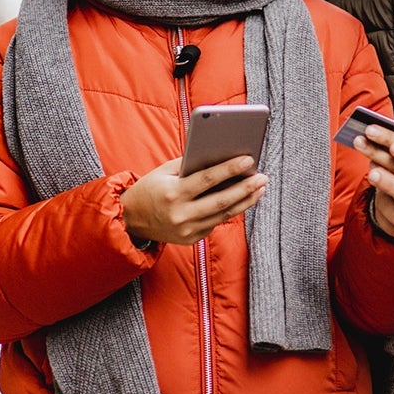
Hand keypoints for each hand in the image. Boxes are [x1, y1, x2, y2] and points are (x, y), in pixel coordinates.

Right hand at [120, 156, 267, 246]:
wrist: (130, 220)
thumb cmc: (150, 189)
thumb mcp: (164, 171)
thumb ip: (190, 164)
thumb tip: (220, 154)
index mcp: (173, 194)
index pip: (207, 180)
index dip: (230, 169)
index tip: (249, 160)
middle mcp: (181, 215)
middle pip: (222, 201)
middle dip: (246, 188)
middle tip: (263, 177)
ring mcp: (187, 230)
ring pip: (224, 215)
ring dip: (245, 201)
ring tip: (260, 187)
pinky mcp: (191, 239)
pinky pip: (215, 222)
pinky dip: (230, 210)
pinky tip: (243, 199)